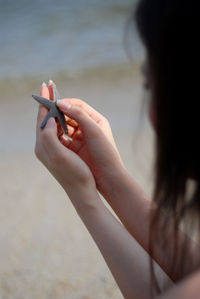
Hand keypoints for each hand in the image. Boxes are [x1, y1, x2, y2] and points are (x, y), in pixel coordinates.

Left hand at [35, 82, 95, 204]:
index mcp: (43, 145)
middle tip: (50, 88)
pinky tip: (66, 117)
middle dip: (48, 103)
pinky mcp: (60, 152)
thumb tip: (48, 119)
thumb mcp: (59, 155)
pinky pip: (58, 132)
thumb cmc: (74, 173)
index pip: (42, 118)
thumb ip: (50, 136)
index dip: (44, 101)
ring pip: (52, 125)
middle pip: (45, 119)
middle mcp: (44, 146)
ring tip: (57, 98)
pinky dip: (61, 121)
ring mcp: (52, 149)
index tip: (46, 86)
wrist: (82, 191)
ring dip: (55, 111)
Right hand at [57, 95, 123, 195]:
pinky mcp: (75, 148)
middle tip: (46, 111)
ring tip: (47, 123)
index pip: (78, 105)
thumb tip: (60, 102)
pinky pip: (63, 138)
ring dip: (56, 124)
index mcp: (96, 120)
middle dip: (58, 113)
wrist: (108, 177)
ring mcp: (81, 138)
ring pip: (65, 127)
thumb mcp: (94, 131)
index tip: (53, 103)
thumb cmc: (105, 152)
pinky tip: (50, 135)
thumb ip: (79, 115)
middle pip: (70, 115)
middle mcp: (88, 127)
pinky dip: (56, 136)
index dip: (65, 103)